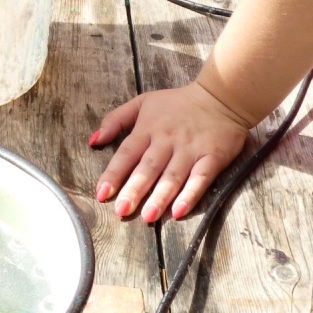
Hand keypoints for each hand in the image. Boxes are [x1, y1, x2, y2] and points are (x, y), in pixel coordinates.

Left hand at [91, 81, 250, 221]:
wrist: (220, 96)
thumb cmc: (176, 104)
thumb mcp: (142, 103)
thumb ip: (115, 120)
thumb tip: (93, 140)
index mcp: (147, 128)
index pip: (127, 153)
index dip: (114, 174)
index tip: (102, 193)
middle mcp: (167, 140)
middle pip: (148, 168)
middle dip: (134, 190)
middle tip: (121, 211)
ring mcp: (190, 149)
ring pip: (172, 176)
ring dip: (160, 197)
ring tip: (148, 216)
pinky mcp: (212, 156)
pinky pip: (201, 178)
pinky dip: (191, 194)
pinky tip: (180, 211)